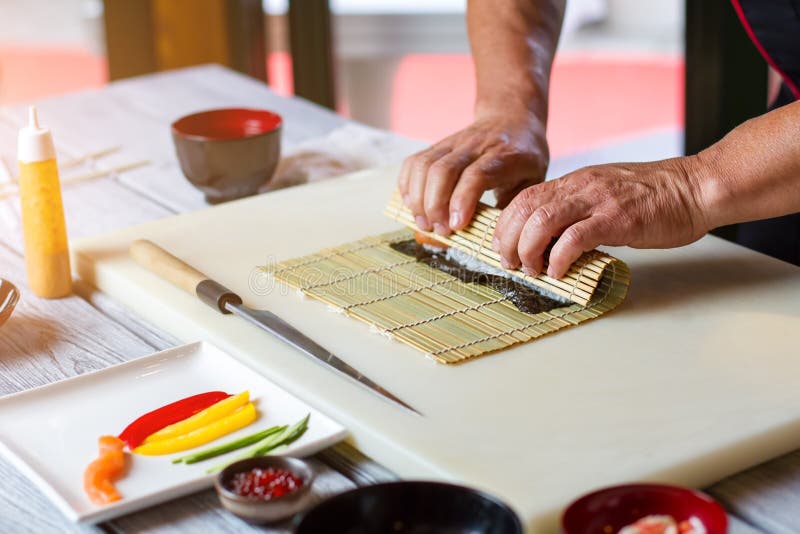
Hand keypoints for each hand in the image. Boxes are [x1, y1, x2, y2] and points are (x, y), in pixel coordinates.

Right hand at [398, 111, 548, 234]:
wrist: (512, 119)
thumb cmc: (523, 158)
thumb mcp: (531, 183)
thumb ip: (511, 209)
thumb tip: (488, 241)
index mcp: (505, 156)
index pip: (476, 175)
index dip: (462, 201)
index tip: (456, 226)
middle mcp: (476, 145)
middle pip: (443, 171)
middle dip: (434, 206)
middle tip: (439, 230)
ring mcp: (453, 142)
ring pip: (424, 165)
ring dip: (418, 198)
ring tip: (424, 222)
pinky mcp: (438, 144)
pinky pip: (414, 161)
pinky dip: (406, 185)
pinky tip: (411, 204)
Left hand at [492, 157, 711, 277]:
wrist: (695, 187)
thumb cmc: (655, 196)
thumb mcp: (606, 195)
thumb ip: (579, 211)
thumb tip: (554, 239)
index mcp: (576, 182)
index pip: (525, 197)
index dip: (506, 224)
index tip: (502, 246)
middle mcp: (581, 187)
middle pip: (524, 208)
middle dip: (508, 239)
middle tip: (510, 263)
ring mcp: (598, 201)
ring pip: (542, 221)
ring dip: (528, 250)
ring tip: (532, 269)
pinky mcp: (617, 219)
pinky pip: (575, 238)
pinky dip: (559, 257)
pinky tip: (559, 271)